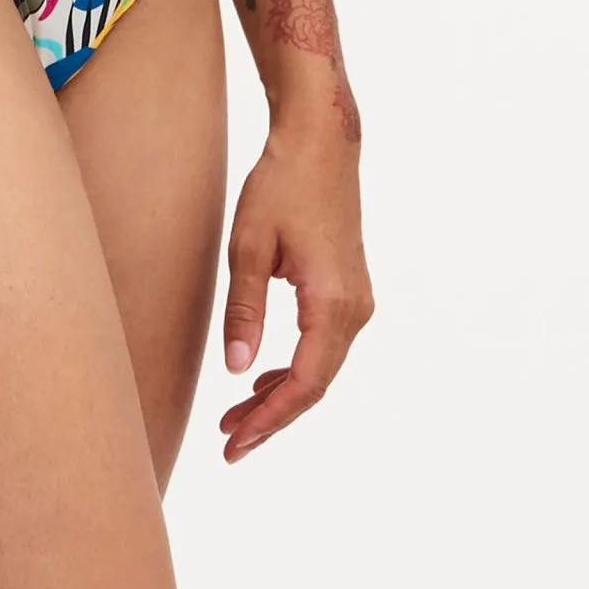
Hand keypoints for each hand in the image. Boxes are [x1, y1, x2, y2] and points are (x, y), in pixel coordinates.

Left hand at [218, 125, 372, 459]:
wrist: (321, 143)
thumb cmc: (281, 185)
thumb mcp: (249, 247)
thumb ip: (244, 311)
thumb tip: (237, 371)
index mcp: (332, 304)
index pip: (304, 384)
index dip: (269, 421)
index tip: (236, 445)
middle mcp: (355, 309)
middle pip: (315, 384)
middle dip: (272, 417)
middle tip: (230, 442)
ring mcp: (358, 300)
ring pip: (321, 368)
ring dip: (282, 394)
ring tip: (237, 415)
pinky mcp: (350, 290)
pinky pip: (325, 345)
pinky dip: (295, 367)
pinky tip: (264, 376)